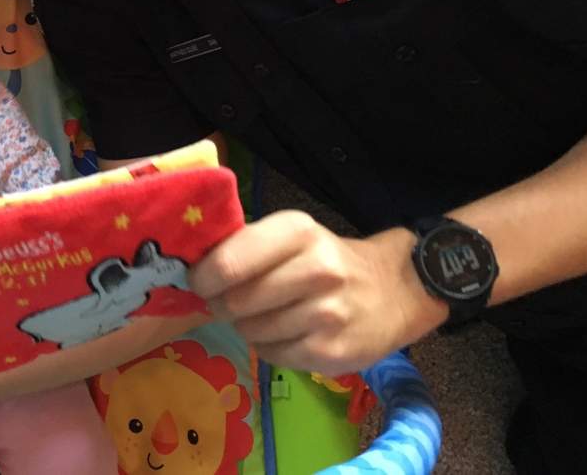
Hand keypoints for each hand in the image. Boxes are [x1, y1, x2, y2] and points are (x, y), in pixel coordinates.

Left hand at [189, 211, 445, 375]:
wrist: (396, 291)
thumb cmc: (328, 259)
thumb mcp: (293, 236)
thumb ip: (246, 246)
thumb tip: (191, 268)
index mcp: (298, 231)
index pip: (229, 261)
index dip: (203, 277)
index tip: (199, 282)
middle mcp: (316, 270)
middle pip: (235, 300)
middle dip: (222, 304)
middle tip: (229, 301)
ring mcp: (326, 314)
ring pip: (250, 331)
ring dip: (247, 326)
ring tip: (267, 315)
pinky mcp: (331, 352)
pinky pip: (272, 355)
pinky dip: (270, 347)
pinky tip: (288, 333)